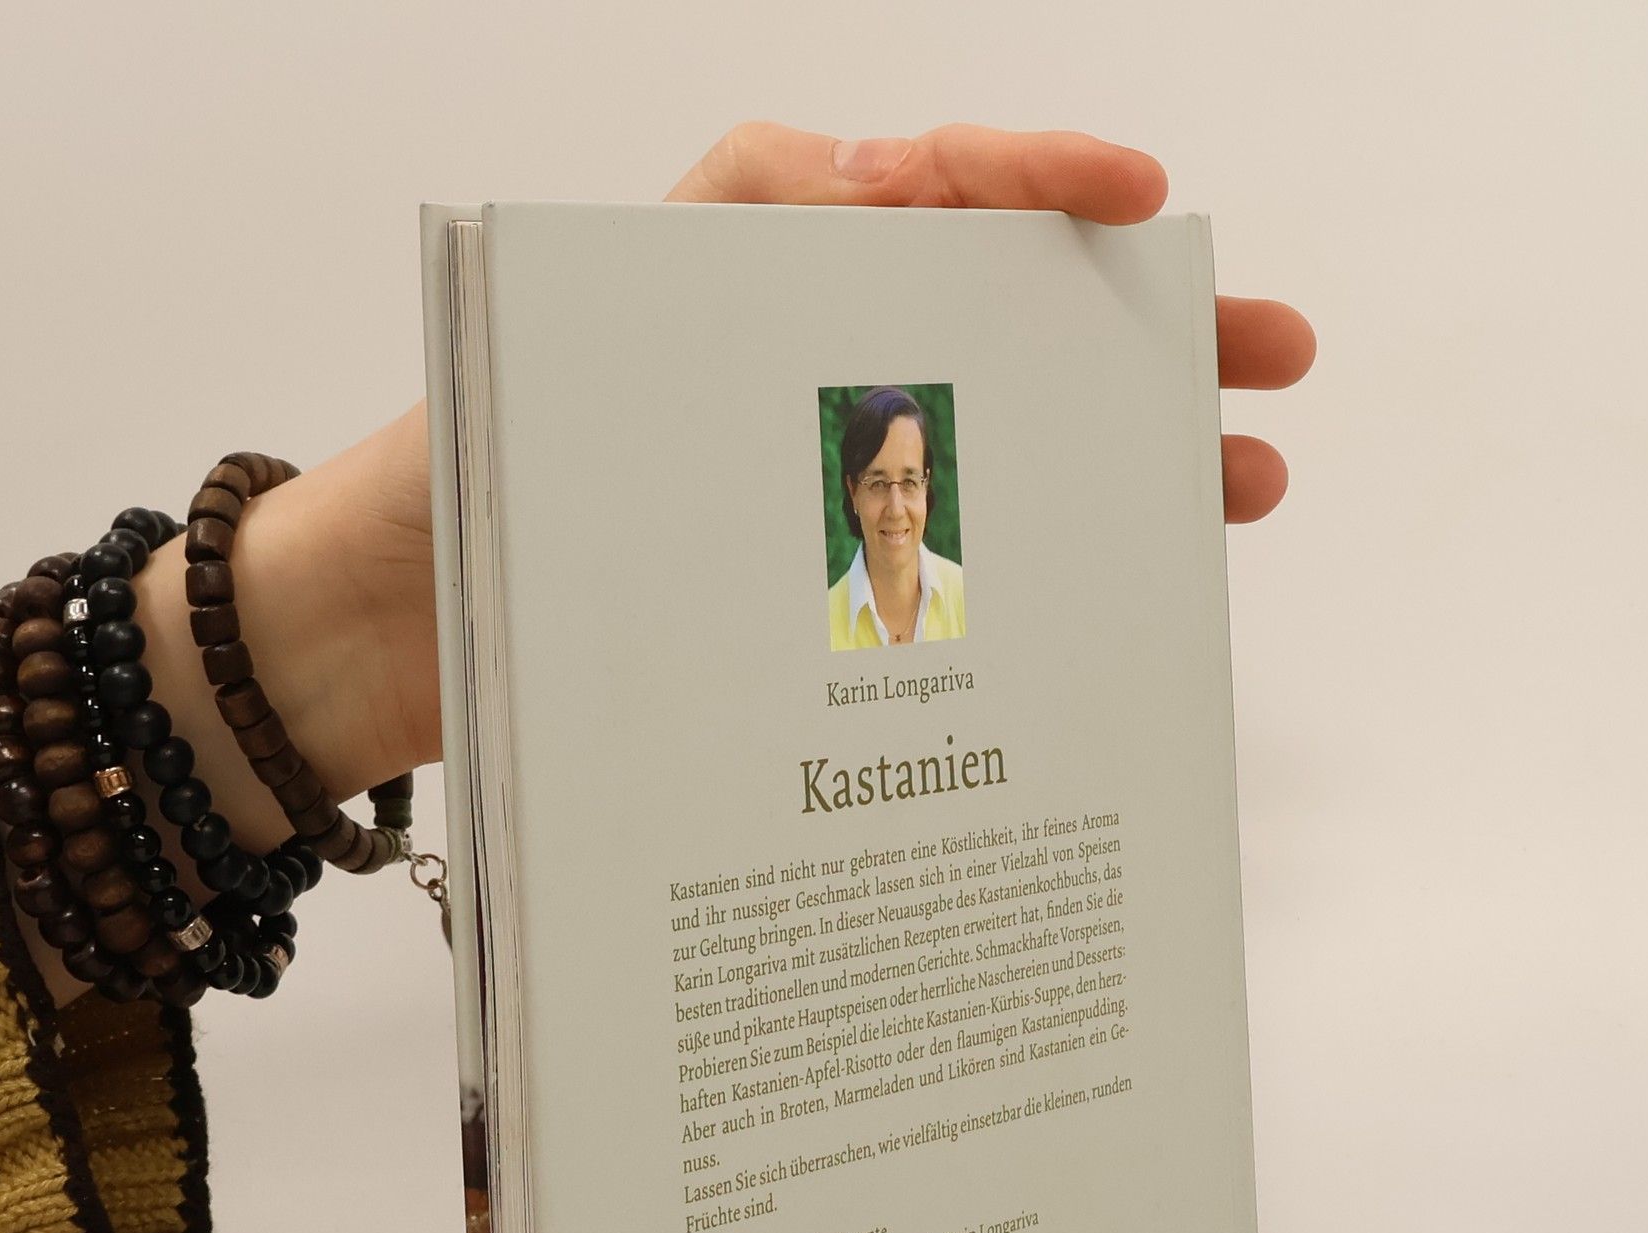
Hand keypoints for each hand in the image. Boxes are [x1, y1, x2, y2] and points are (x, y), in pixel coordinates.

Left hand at [24, 123, 1310, 1008]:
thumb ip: (725, 224)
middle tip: (1267, 360)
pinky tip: (1107, 585)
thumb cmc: (452, 476)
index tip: (1144, 211)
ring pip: (992, 442)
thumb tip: (870, 178)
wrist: (380, 640)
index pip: (924, 186)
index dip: (1041, 186)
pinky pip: (940, 549)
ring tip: (1236, 485)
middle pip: (999, 322)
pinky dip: (1028, 560)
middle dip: (1141, 337)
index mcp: (750, 265)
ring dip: (1116, 461)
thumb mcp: (571, 315)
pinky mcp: (801, 578)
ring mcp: (807, 472)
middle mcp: (795, 359)